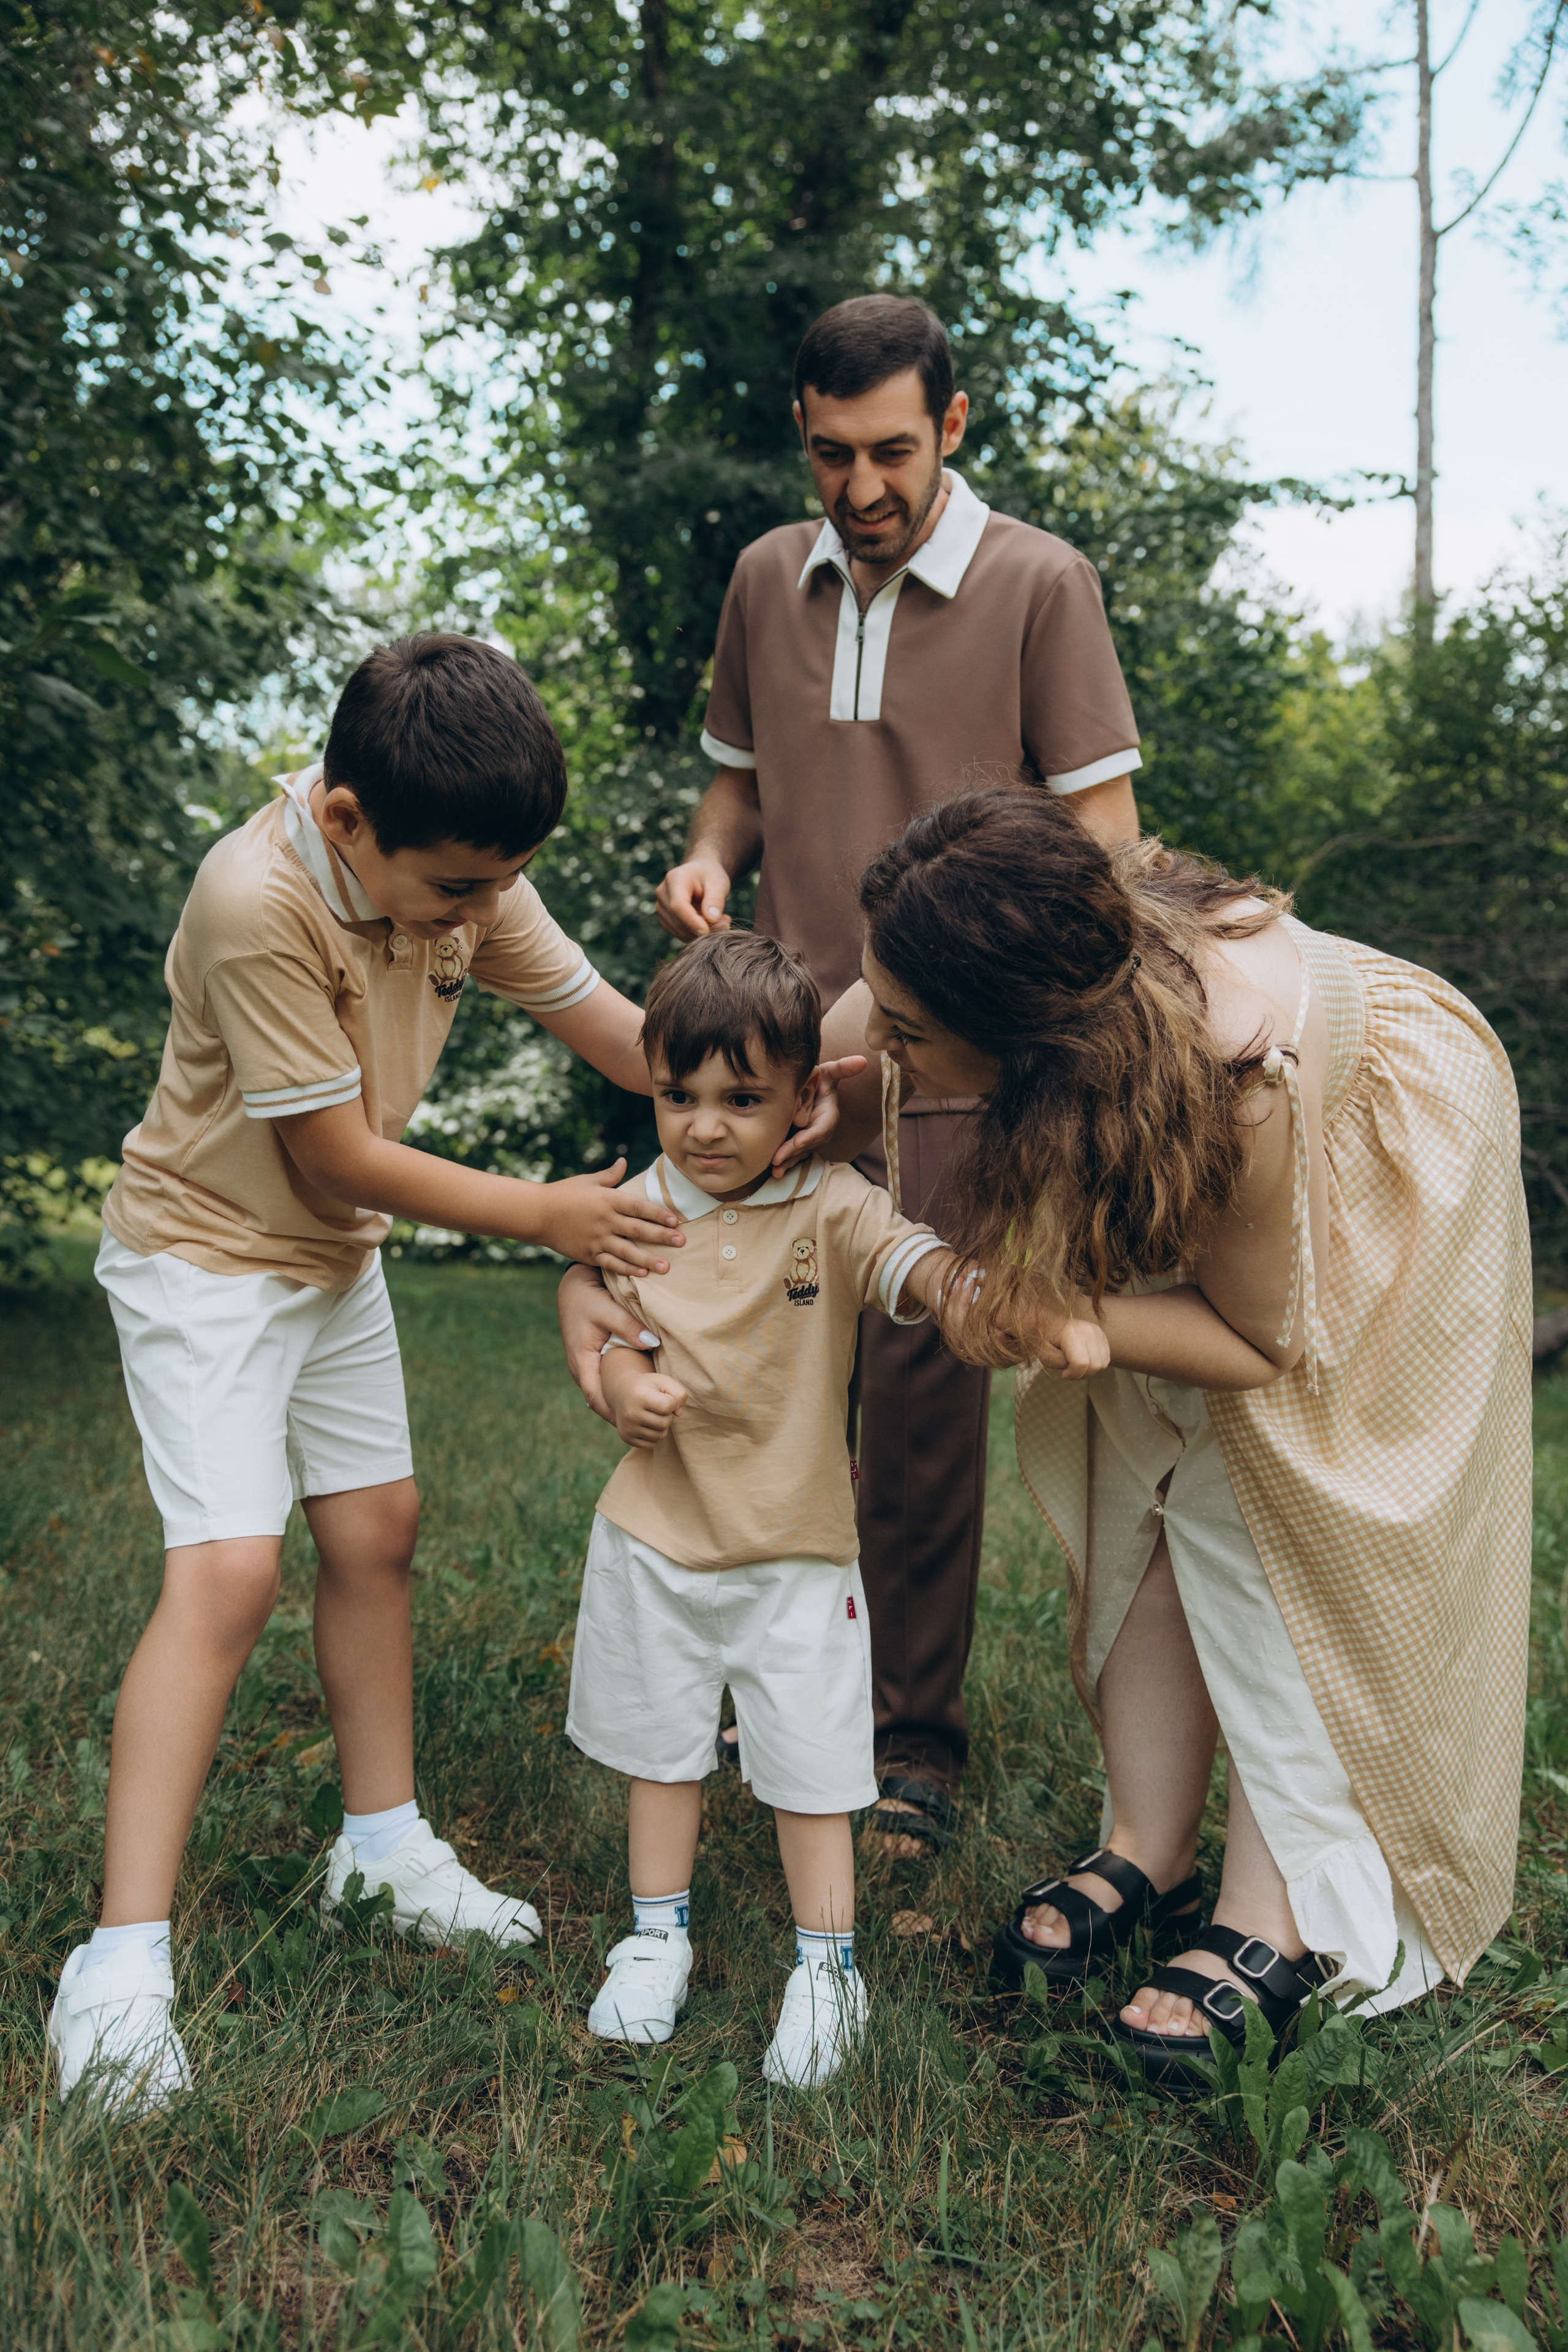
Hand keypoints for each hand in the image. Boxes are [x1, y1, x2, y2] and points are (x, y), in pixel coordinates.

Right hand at [536, 1161, 683, 1275]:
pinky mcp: (588, 1254)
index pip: (639, 1207)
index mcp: (608, 1199)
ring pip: (627, 1251)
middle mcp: (605, 1220)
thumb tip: (624, 1161)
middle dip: (662, 1236)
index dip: (659, 1214)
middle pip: (638, 1229)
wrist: (538, 1213)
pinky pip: (611, 1263)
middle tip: (682, 1242)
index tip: (676, 1220)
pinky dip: (627, 1269)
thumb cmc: (564, 1193)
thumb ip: (610, 1175)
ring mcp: (597, 1239)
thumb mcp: (588, 1181)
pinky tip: (642, 1274)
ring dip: (648, 1259)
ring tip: (667, 1266)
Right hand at [558, 1265, 658, 1421]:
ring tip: (639, 1416)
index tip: (631, 1424)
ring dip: (615, 1403)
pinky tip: (631, 1396)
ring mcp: (582, 1364)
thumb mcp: (608, 1309)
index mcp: (581, 1360)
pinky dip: (613, 1390)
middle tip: (641, 1425)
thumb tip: (651, 1344)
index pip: (595, 1396)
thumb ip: (628, 1327)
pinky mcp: (589, 1358)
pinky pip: (600, 1381)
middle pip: (597, 1399)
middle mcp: (579, 1367)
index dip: (612, 1412)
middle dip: (616, 1413)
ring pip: (599, 1391)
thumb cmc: (588, 1297)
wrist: (573, 1287)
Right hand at [613, 1369, 687, 1447]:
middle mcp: (631, 1413)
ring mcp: (628, 1428)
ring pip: (660, 1435)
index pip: (668, 1406)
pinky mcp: (627, 1438)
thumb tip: (679, 1414)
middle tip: (658, 1407)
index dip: (671, 1401)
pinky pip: (652, 1444)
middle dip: (667, 1415)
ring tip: (652, 1415)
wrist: (621, 1393)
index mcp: (639, 1396)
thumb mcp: (664, 1381)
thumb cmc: (647, 1387)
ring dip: (661, 1426)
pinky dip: (654, 1435)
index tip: (663, 1397)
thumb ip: (679, 1393)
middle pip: (665, 1423)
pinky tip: (647, 1424)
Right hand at [655, 853, 732, 940]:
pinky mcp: (665, 919)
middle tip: (725, 924)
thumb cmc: (710, 876)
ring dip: (700, 933)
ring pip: (678, 930)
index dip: (691, 921)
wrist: (700, 875)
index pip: (678, 905)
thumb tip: (711, 918)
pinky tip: (710, 925)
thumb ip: (715, 899)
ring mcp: (661, 907)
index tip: (707, 931)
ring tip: (721, 922)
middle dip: (701, 928)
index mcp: (674, 879)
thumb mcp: (718, 882)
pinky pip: (679, 933)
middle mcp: (662, 893)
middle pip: (677, 920)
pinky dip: (695, 934)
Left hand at [771, 1055, 869, 1173]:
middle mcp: (820, 1130)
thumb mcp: (829, 1072)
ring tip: (776, 1170)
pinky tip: (775, 1172)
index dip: (812, 1135)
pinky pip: (794, 1155)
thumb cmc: (818, 1078)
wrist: (808, 1088)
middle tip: (777, 1159)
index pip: (823, 1128)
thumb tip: (863, 1061)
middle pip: (808, 1144)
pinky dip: (785, 1163)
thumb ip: (843, 1068)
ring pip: (800, 1152)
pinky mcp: (799, 1143)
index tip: (799, 1141)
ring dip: (788, 1162)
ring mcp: (810, 1138)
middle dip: (794, 1152)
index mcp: (828, 1115)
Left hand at [1038, 1312, 1110, 1381]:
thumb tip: (1077, 1367)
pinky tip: (1083, 1358)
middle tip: (1069, 1370)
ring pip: (1102, 1364)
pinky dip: (1095, 1364)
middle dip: (1081, 1374)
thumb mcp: (1046, 1356)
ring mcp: (1097, 1332)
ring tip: (1075, 1363)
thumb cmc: (1045, 1341)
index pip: (1081, 1363)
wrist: (1049, 1323)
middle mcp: (1088, 1330)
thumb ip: (1061, 1364)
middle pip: (1095, 1365)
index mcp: (1072, 1333)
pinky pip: (1106, 1359)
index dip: (1072, 1374)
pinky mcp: (1102, 1335)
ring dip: (1089, 1370)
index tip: (1063, 1373)